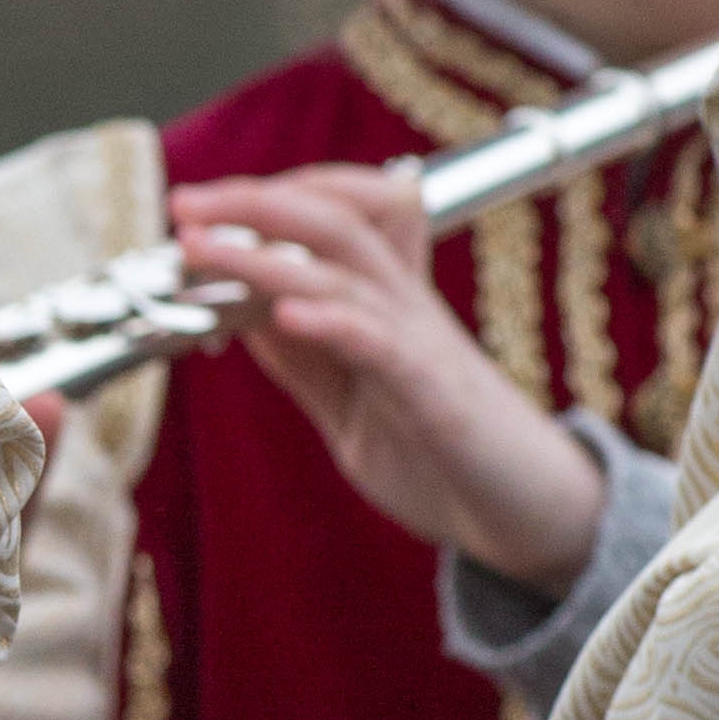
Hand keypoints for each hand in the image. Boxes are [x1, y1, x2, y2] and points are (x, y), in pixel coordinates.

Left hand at [167, 164, 606, 586]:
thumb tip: (241, 318)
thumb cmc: (446, 458)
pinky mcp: (438, 399)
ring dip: (265, 256)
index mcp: (389, 309)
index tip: (203, 206)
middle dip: (256, 202)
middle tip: (186, 202)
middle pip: (338, 222)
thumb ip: (304, 363)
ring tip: (203, 246)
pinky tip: (285, 312)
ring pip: (348, 273)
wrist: (532, 520)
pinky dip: (333, 321)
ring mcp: (426, 349)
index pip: (341, 218)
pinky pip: (384, 344)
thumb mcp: (352, 405)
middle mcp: (409, 311)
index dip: (274, 199)